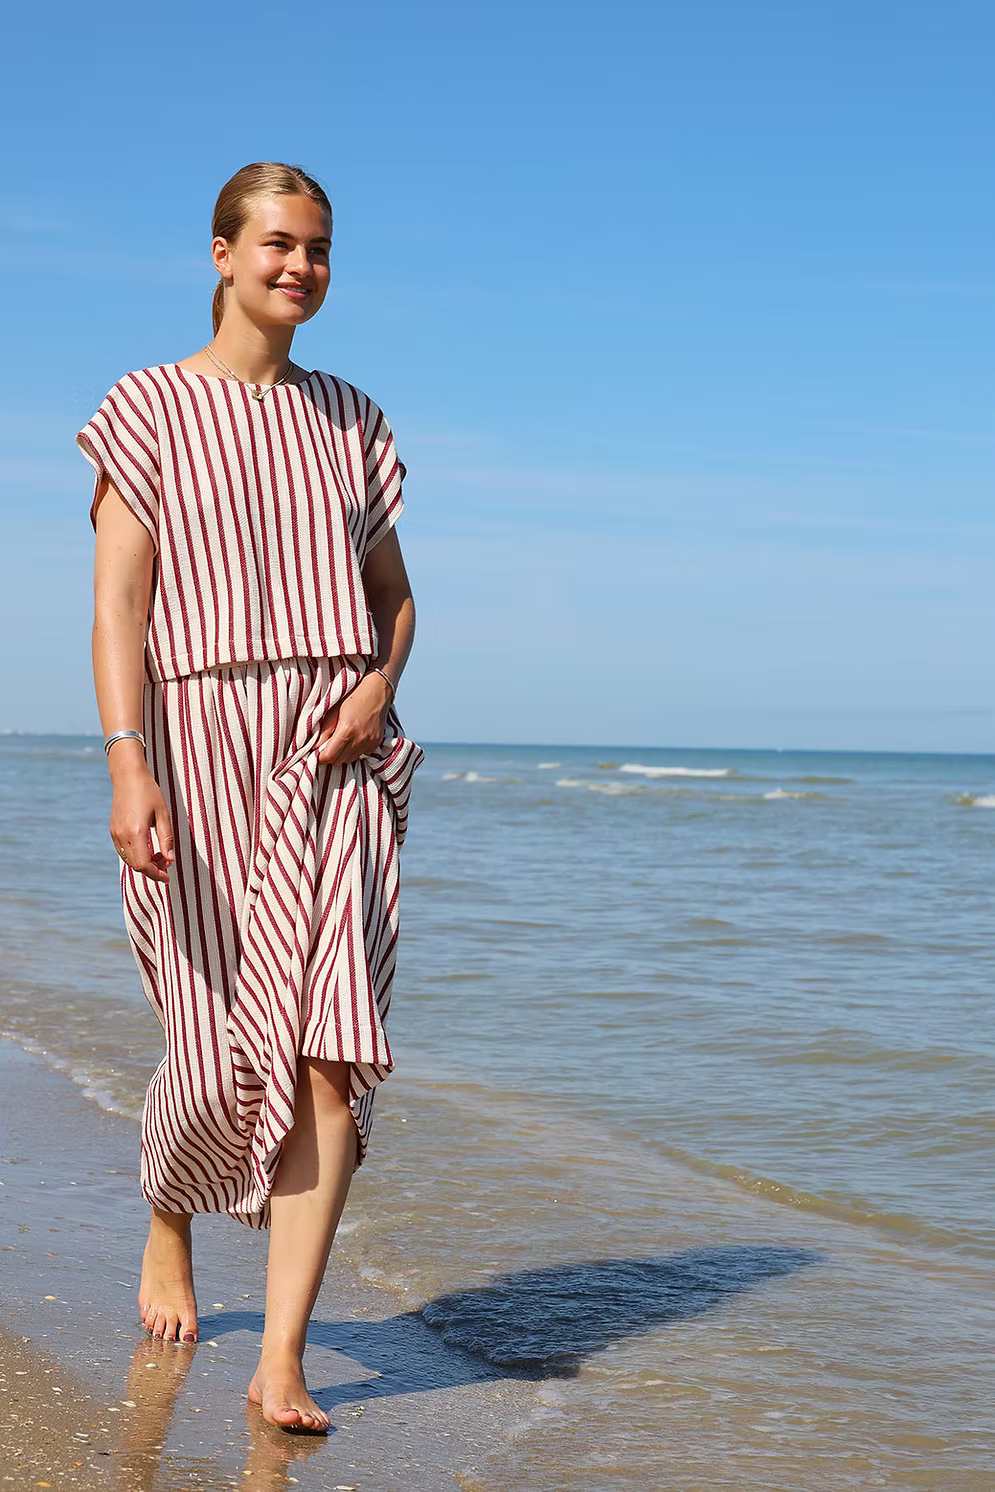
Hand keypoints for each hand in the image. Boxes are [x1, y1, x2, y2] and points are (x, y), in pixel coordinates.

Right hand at [109, 753, 174, 882]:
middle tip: (167, 863)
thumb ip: (167, 838)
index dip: (156, 874)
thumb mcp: (163, 814)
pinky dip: (136, 855)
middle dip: (153, 870)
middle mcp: (122, 835)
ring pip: (129, 860)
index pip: (143, 864)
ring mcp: (115, 834)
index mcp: (135, 832)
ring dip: (144, 863)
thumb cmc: (148, 791)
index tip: (168, 876)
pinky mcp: (113, 831)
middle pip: (136, 865)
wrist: (127, 776)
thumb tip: (171, 860)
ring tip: (160, 855)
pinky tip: (149, 848)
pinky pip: (124, 851)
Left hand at [316, 672, 391, 766]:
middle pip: (339, 761)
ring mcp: (370, 742)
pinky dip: (354, 751)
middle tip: (326, 746)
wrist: (377, 689)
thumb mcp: (333, 709)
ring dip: (342, 754)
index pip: (329, 756)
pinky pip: (361, 755)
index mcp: (347, 729)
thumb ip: (324, 730)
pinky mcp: (376, 743)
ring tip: (340, 741)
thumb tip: (314, 747)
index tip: (316, 753)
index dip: (320, 757)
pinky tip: (353, 739)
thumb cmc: (353, 696)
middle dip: (330, 756)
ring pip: (350, 760)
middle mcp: (360, 739)